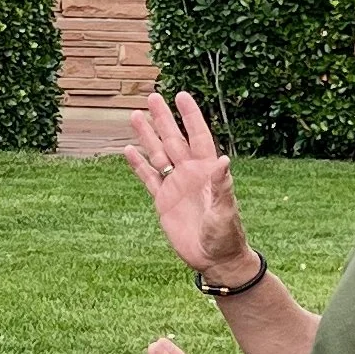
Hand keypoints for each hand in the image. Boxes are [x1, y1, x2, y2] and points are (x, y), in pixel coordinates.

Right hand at [126, 91, 254, 281]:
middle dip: (163, 118)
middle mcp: (189, 173)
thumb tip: (222, 159)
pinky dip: (138, 165)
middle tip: (152, 96)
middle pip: (173, 139)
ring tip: (135, 116)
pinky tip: (128, 150)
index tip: (181, 95)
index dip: (190, 116)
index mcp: (206, 171)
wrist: (214, 258)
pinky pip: (148, 178)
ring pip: (158, 154)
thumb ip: (222, 185)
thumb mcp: (226, 210)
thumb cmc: (226, 235)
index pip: (197, 136)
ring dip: (147, 136)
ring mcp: (175, 186)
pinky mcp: (163, 201)